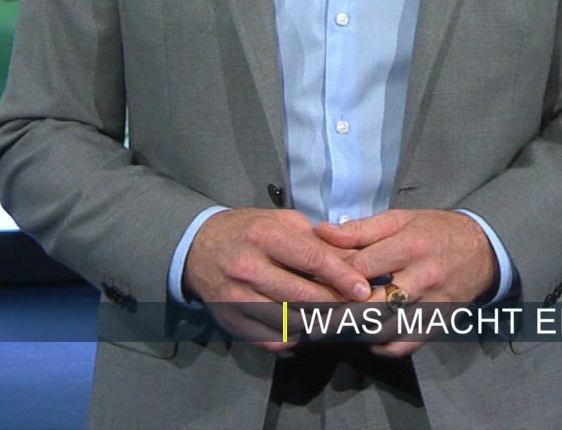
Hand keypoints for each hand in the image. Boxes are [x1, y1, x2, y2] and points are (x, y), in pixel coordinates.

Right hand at [183, 209, 372, 351]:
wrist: (198, 248)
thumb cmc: (248, 231)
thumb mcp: (281, 222)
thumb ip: (315, 241)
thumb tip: (352, 261)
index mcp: (265, 237)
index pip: (312, 260)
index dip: (342, 277)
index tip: (362, 289)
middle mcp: (249, 268)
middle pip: (304, 295)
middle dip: (336, 304)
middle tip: (355, 308)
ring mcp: (237, 298)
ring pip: (290, 321)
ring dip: (318, 324)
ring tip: (336, 319)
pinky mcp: (232, 321)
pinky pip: (272, 339)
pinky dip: (295, 338)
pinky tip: (307, 328)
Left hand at [316, 210, 496, 356]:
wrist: (484, 249)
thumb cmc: (435, 231)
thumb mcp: (400, 220)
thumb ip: (360, 229)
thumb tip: (322, 232)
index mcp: (410, 246)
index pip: (361, 268)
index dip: (333, 277)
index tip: (313, 281)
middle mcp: (422, 277)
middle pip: (370, 305)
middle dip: (337, 312)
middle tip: (311, 317)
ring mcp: (432, 304)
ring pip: (385, 329)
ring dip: (355, 333)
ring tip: (332, 329)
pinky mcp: (438, 323)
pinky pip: (405, 345)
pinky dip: (381, 346)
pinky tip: (367, 338)